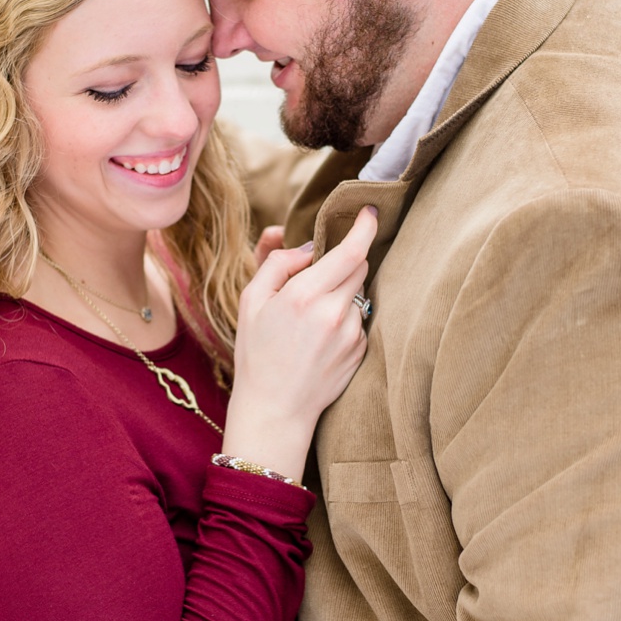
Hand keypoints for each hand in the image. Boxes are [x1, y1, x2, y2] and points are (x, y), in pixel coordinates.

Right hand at [222, 206, 376, 475]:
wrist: (276, 408)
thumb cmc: (257, 353)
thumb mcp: (251, 302)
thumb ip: (277, 263)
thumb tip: (306, 246)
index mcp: (303, 296)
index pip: (350, 252)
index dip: (364, 227)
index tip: (369, 212)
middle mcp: (333, 312)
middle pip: (359, 266)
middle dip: (344, 261)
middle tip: (316, 276)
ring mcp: (351, 332)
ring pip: (358, 292)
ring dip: (341, 292)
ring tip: (311, 319)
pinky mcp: (360, 349)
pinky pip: (358, 318)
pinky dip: (343, 317)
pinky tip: (320, 338)